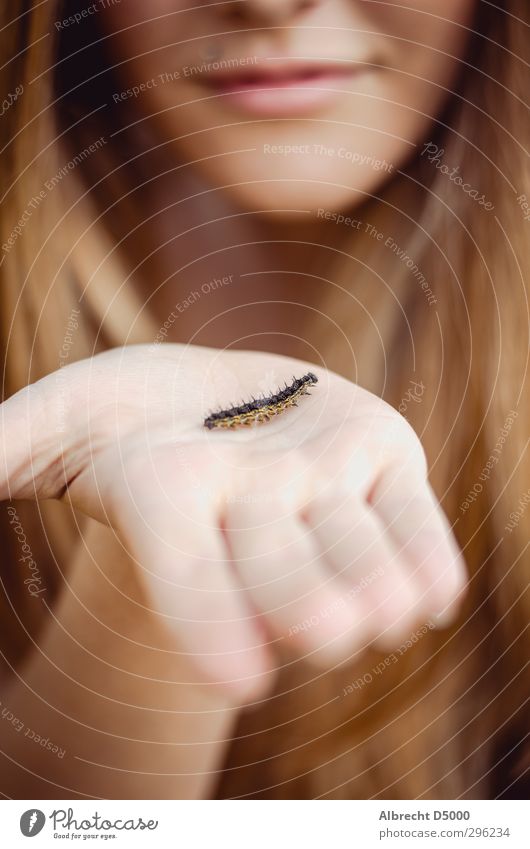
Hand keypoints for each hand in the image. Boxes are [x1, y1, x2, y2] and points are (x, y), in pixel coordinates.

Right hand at [1, 344, 466, 701]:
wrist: (216, 399)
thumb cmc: (131, 412)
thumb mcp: (62, 417)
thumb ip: (10, 450)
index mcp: (176, 508)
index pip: (185, 572)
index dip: (207, 619)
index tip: (238, 679)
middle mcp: (255, 513)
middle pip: (280, 564)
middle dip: (303, 597)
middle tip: (331, 635)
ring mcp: (324, 490)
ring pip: (357, 547)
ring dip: (376, 581)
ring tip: (392, 615)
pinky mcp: (382, 459)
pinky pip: (412, 516)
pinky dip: (426, 552)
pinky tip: (435, 594)